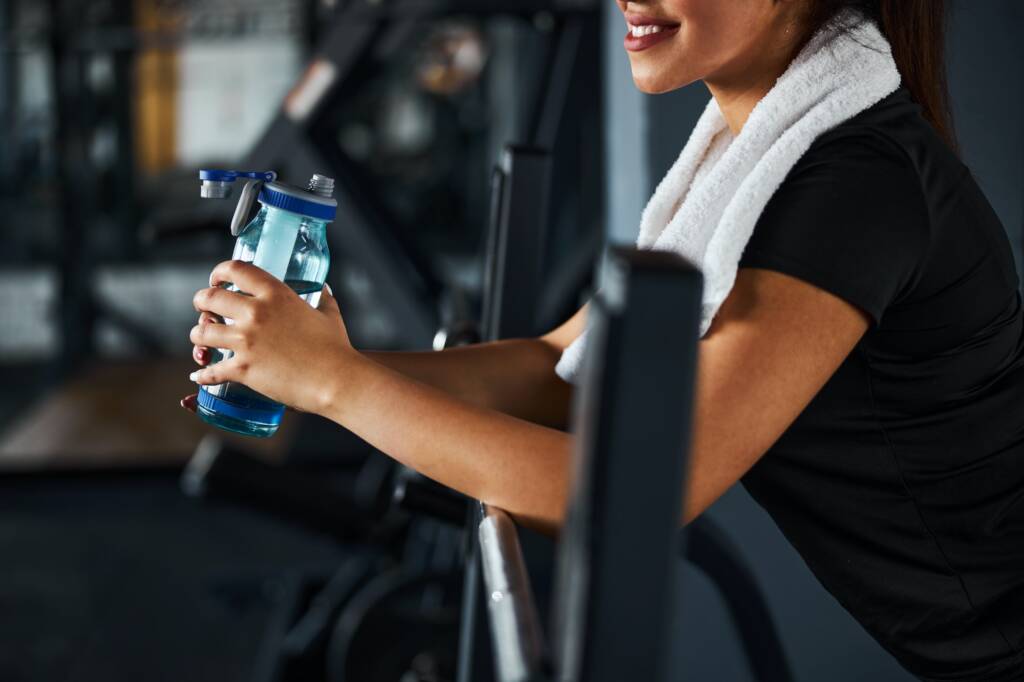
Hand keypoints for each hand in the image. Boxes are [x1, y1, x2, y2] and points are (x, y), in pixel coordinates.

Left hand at [182, 260, 354, 414]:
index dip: (219, 272)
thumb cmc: (336, 348)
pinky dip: (202, 374)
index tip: (216, 280)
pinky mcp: (244, 369)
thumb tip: (323, 288)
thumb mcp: (330, 315)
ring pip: (202, 332)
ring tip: (201, 340)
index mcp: (276, 294)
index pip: (236, 270)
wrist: (336, 379)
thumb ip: (323, 298)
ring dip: (198, 335)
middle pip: (210, 298)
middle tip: (203, 309)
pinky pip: (211, 371)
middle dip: (201, 302)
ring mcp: (247, 341)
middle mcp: (256, 313)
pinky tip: (199, 375)